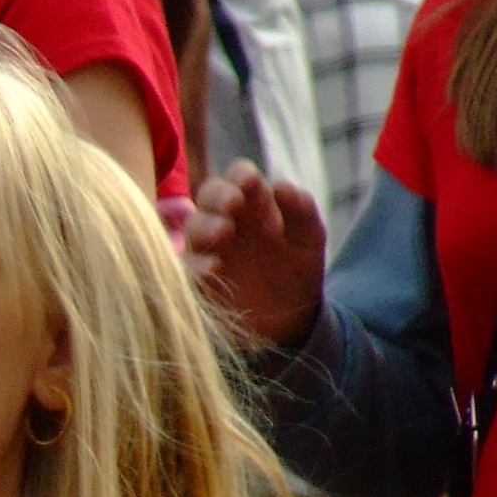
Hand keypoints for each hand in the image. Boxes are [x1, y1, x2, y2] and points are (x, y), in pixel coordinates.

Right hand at [186, 165, 326, 348]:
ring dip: (206, 225)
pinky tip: (214, 266)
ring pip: (193, 226)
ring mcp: (210, 249)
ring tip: (226, 232)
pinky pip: (187, 267)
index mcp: (254, 205)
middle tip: (234, 203)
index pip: (239, 177)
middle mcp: (227, 221)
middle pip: (209, 195)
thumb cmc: (298, 272)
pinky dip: (195, 264)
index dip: (241, 175)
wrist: (291, 321)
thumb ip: (301, 209)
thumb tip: (281, 184)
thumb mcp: (309, 239)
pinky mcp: (200, 280)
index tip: (250, 183)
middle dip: (218, 195)